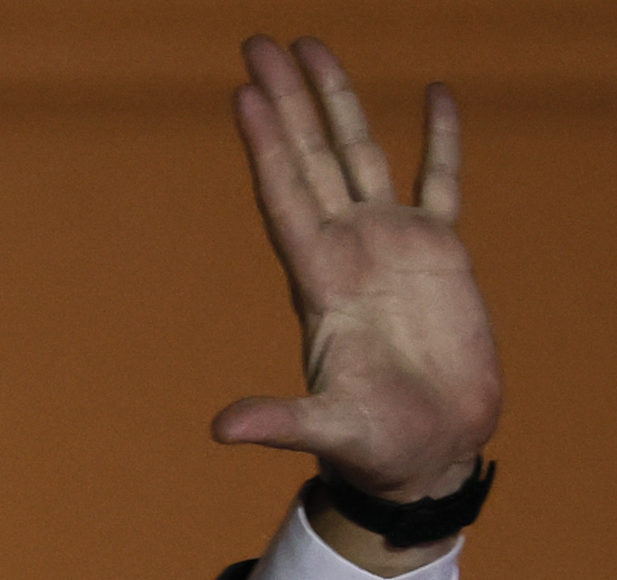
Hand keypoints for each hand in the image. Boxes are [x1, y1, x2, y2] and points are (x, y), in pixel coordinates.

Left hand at [211, 35, 500, 506]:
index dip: (266, 146)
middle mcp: (347, 251)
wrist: (426, 452)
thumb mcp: (327, 430)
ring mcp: (392, 247)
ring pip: (360, 155)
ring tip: (314, 47)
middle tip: (259, 42)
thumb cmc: (374, 447)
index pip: (285, 196)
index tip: (245, 93)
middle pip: (310, 158)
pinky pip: (440, 182)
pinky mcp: (441, 254)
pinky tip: (433, 94)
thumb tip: (222, 429)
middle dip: (287, 101)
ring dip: (337, 103)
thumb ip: (279, 422)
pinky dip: (438, 139)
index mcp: (320, 281)